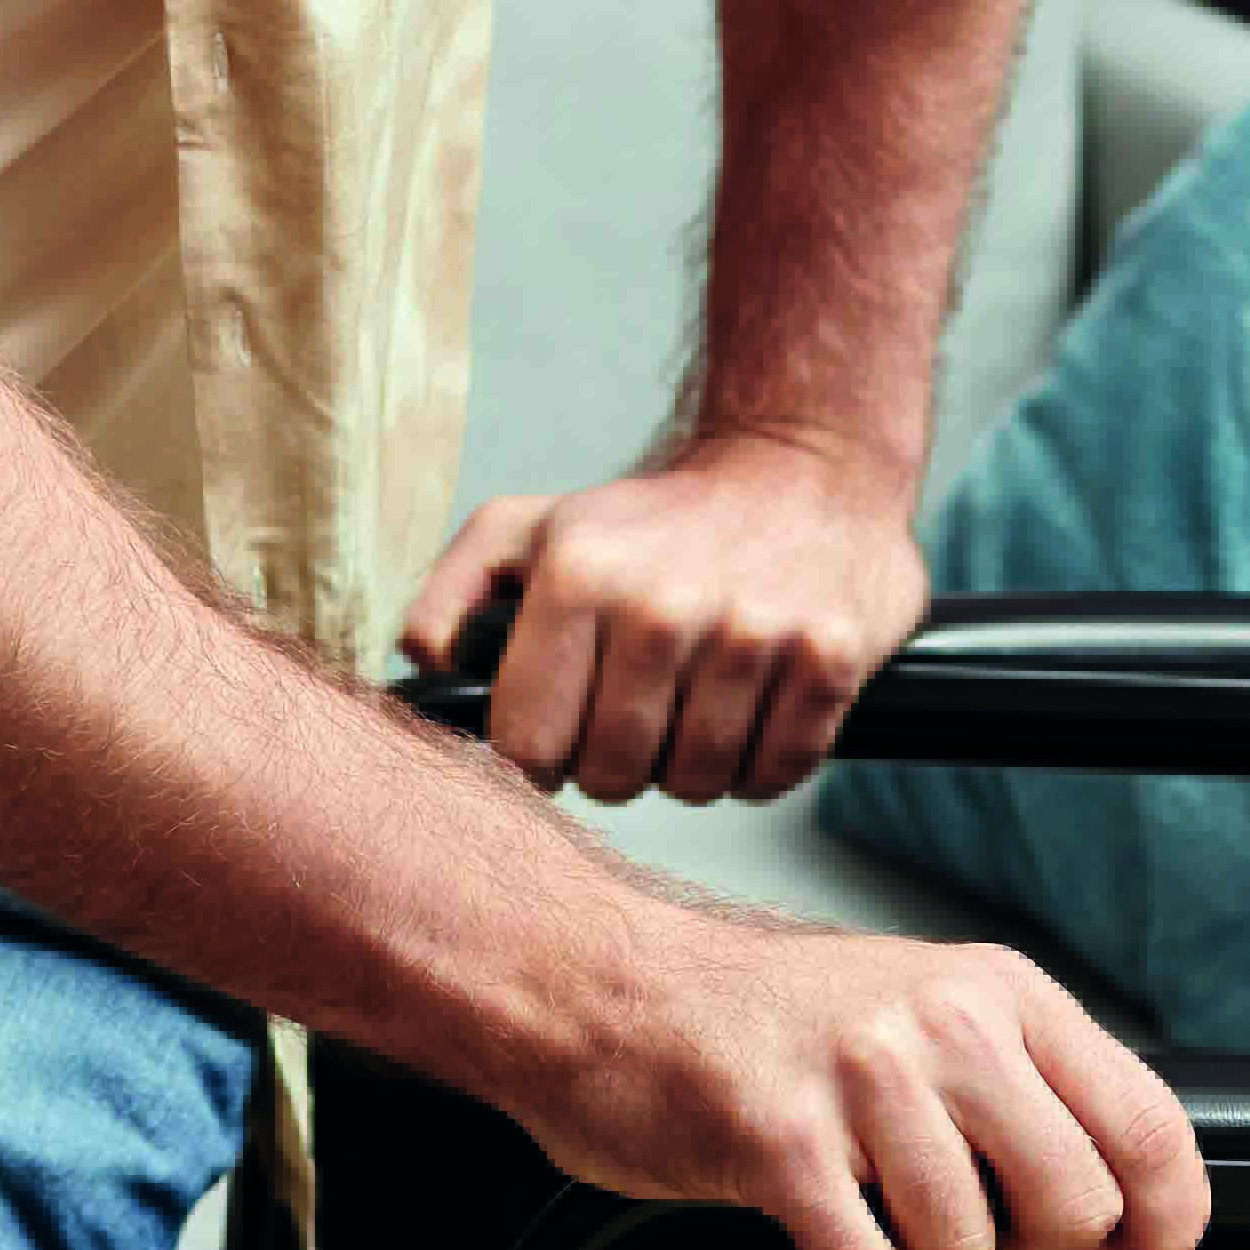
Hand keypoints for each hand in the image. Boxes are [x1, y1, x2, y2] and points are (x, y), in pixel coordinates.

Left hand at [401, 431, 930, 801]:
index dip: (540, 758)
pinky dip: (761, 762)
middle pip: (611, 775)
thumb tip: (423, 671)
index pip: (527, 745)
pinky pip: (773, 774)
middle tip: (639, 713)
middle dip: (618, 763)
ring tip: (698, 705)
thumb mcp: (529, 528)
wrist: (806, 465)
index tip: (561, 736)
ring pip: (694, 783)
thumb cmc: (654, 519)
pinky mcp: (826, 656)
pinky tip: (755, 706)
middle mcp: (661, 603)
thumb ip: (450, 597)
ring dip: (692, 765)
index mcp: (577, 572)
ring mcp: (750, 631)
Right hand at [509, 904, 1215, 1249]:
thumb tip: (1134, 1215)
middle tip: (982, 1238)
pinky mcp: (782, 1142)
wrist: (609, 985)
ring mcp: (863, 1080)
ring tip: (871, 1203)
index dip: (1165, 1214)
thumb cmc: (767, 1016)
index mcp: (997, 991)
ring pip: (967, 1249)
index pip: (1144, 1119)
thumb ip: (1034, 1094)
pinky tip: (817, 1219)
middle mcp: (943, 1023)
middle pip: (1075, 1202)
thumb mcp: (927, 1015)